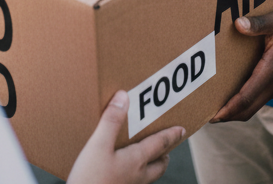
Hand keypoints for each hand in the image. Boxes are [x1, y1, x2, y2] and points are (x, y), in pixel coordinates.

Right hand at [66, 90, 185, 183]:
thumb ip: (111, 121)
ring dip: (152, 165)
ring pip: (148, 176)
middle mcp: (137, 176)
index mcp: (136, 161)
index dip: (171, 135)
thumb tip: (124, 97)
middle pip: (159, 165)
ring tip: (147, 156)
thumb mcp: (98, 145)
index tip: (182, 129)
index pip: (160, 144)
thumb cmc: (90, 178)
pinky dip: (137, 173)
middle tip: (167, 146)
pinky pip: (135, 182)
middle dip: (164, 154)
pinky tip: (123, 170)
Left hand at [212, 5, 272, 122]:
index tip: (212, 116)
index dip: (228, 109)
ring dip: (236, 109)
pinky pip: (261, 97)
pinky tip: (235, 91)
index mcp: (272, 72)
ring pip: (254, 105)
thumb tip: (238, 24)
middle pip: (248, 108)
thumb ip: (258, 23)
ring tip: (216, 105)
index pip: (246, 97)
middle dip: (228, 115)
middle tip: (205, 115)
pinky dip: (246, 101)